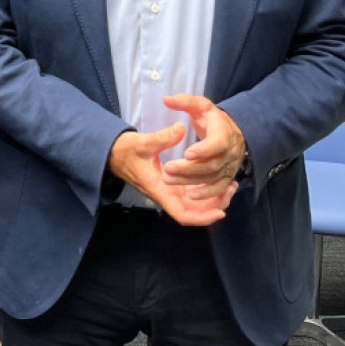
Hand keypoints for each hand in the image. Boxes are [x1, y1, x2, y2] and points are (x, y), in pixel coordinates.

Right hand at [108, 124, 235, 226]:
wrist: (112, 153)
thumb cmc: (125, 150)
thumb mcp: (142, 142)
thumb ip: (162, 138)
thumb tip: (180, 129)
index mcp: (158, 189)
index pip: (182, 213)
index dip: (202, 217)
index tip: (221, 212)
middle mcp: (165, 194)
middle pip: (193, 212)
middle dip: (214, 206)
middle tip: (232, 189)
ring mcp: (168, 191)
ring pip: (194, 204)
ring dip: (213, 200)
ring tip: (231, 185)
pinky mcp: (170, 185)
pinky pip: (191, 195)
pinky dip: (206, 192)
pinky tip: (218, 180)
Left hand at [160, 94, 247, 197]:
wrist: (232, 133)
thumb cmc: (212, 119)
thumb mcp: (200, 106)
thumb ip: (185, 102)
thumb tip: (166, 99)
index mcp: (224, 133)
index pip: (218, 144)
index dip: (204, 150)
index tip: (186, 153)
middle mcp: (230, 153)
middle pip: (212, 164)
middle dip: (189, 168)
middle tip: (168, 169)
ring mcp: (230, 167)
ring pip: (212, 178)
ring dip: (191, 181)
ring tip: (169, 180)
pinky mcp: (227, 177)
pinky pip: (219, 188)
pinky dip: (207, 193)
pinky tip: (190, 195)